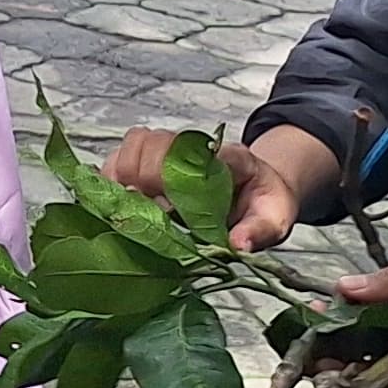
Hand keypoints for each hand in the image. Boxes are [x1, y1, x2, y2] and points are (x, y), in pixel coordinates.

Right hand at [102, 126, 305, 252]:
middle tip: (153, 212)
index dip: (171, 176)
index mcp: (229, 157)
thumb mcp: (275, 220)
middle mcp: (194, 146)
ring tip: (134, 206)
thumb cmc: (263, 204)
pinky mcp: (151, 158)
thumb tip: (237, 244)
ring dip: (126, 175)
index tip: (168, 208)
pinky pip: (121, 154)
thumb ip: (259, 230)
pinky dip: (111, 177)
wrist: (260, 186)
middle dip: (145, 179)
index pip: (192, 151)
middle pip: (154, 143)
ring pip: (134, 144)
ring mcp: (170, 149)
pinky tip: (118, 201)